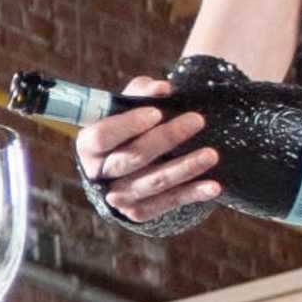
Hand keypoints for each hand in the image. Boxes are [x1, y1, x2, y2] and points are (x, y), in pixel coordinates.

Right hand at [79, 76, 215, 226]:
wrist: (128, 165)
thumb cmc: (127, 126)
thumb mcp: (128, 105)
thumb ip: (142, 91)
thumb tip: (162, 89)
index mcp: (88, 145)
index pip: (103, 136)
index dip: (129, 125)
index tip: (157, 112)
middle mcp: (99, 174)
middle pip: (132, 158)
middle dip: (166, 138)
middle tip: (196, 120)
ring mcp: (118, 197)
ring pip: (154, 182)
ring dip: (185, 168)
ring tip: (211, 155)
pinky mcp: (138, 212)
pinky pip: (167, 203)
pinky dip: (192, 194)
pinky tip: (213, 186)